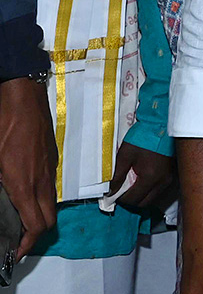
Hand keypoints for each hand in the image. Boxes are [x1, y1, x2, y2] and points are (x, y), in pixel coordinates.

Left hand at [0, 77, 56, 257]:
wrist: (22, 96)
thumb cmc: (3, 125)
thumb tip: (0, 200)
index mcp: (24, 184)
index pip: (37, 225)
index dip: (27, 245)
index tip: (15, 253)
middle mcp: (42, 179)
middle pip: (49, 220)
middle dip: (36, 236)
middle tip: (18, 241)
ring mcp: (50, 168)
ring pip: (50, 203)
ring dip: (38, 217)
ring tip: (19, 220)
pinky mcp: (51, 157)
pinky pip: (50, 186)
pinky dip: (40, 199)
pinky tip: (24, 193)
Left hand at [109, 141, 174, 211]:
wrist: (161, 124)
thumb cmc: (143, 137)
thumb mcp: (125, 155)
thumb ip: (117, 176)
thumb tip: (110, 192)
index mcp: (150, 178)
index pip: (132, 200)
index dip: (119, 200)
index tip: (112, 194)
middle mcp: (162, 182)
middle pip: (143, 203)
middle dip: (130, 201)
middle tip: (120, 192)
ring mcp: (168, 179)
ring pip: (151, 198)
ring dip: (140, 196)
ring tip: (130, 186)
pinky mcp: (170, 174)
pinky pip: (157, 190)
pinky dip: (147, 190)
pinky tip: (141, 180)